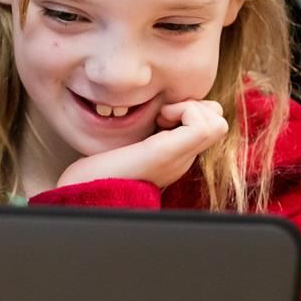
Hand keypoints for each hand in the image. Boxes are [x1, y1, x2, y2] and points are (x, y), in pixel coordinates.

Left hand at [56, 99, 227, 190]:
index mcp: (173, 157)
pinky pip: (202, 125)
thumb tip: (153, 109)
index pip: (209, 125)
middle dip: (195, 107)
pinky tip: (159, 121)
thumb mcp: (125, 146)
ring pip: (217, 121)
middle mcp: (181, 160)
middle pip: (219, 122)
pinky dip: (184, 111)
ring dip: (190, 108)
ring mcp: (178, 158)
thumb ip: (143, 133)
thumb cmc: (94, 170)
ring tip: (161, 118)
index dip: (190, 110)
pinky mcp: (166, 153)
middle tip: (162, 115)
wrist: (81, 193)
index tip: (159, 115)